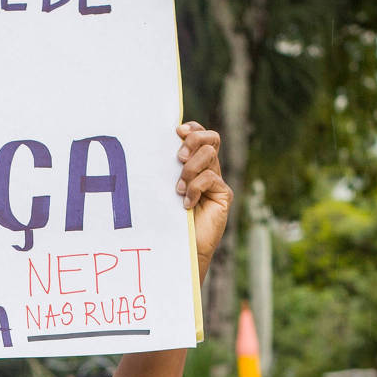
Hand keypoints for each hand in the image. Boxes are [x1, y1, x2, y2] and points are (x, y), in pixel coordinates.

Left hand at [175, 122, 230, 287]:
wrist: (179, 247)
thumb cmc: (166, 218)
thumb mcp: (163, 188)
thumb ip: (165, 169)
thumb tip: (153, 146)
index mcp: (194, 164)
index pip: (200, 135)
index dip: (193, 128)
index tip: (178, 131)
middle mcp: (208, 169)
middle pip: (211, 138)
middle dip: (193, 141)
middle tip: (178, 157)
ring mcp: (217, 182)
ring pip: (209, 155)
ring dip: (190, 168)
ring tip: (178, 188)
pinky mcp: (223, 195)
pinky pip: (210, 179)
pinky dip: (195, 188)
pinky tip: (186, 204)